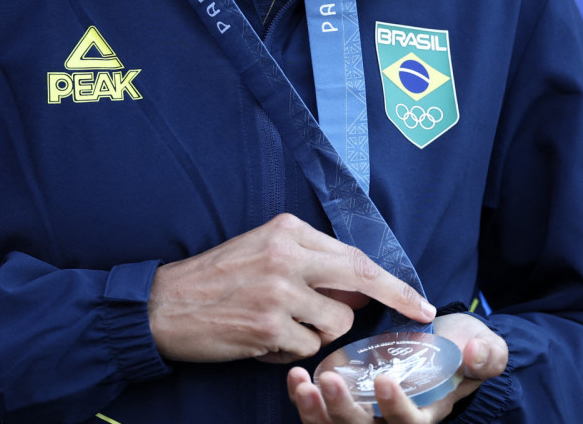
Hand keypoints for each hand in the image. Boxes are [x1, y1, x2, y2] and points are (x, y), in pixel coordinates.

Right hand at [148, 213, 435, 362]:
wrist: (162, 305)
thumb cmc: (213, 280)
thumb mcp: (261, 251)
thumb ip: (309, 262)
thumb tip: (359, 290)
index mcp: (286, 230)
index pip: (354, 255)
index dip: (391, 280)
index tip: (419, 298)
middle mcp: (285, 255)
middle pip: (360, 279)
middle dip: (396, 298)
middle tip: (419, 313)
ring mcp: (278, 291)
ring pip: (336, 323)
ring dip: (317, 333)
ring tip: (280, 327)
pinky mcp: (267, 325)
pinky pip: (306, 348)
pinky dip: (290, 352)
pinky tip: (263, 341)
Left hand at [286, 312, 507, 422]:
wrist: (441, 342)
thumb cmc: (462, 347)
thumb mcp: (486, 347)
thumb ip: (488, 355)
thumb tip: (476, 351)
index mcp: (426, 415)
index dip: (396, 409)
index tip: (383, 380)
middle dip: (344, 411)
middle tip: (328, 381)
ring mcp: (365, 416)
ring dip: (315, 412)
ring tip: (303, 384)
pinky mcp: (343, 404)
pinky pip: (320, 414)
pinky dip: (304, 400)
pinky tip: (296, 379)